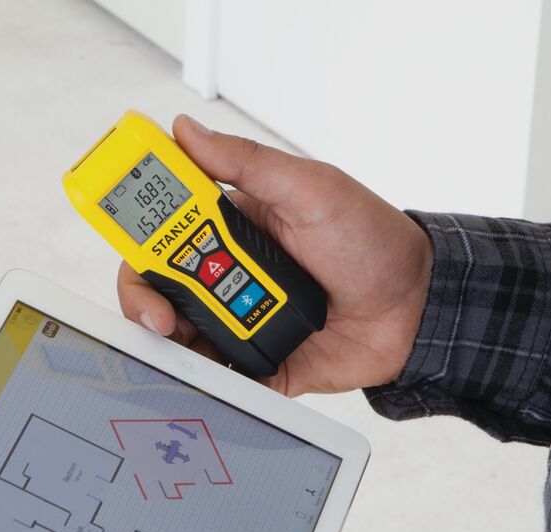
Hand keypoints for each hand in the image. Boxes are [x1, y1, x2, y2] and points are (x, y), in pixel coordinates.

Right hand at [118, 115, 431, 397]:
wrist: (416, 308)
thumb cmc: (373, 242)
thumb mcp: (311, 188)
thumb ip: (246, 163)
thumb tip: (185, 131)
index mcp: (232, 226)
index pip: (163, 227)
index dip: (136, 234)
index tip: (133, 245)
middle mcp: (228, 274)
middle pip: (158, 289)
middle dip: (147, 302)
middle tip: (161, 315)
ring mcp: (240, 320)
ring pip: (179, 338)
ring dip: (174, 343)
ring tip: (187, 346)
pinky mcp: (258, 364)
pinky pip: (218, 379)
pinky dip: (204, 382)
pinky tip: (204, 380)